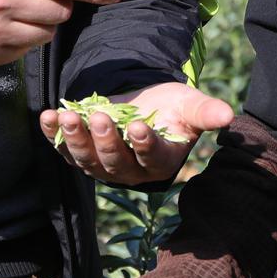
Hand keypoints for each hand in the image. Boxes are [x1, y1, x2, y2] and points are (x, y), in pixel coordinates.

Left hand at [39, 82, 231, 185]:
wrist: (144, 106)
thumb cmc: (171, 109)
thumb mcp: (190, 106)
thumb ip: (206, 113)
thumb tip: (228, 116)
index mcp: (159, 162)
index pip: (151, 158)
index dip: (144, 145)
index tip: (138, 127)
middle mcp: (129, 171)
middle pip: (115, 162)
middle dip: (106, 140)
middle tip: (100, 118)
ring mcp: (102, 164)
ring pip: (87, 159)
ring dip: (75, 138)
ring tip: (67, 116)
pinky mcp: (80, 154)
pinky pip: (64, 149)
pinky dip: (53, 134)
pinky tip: (47, 116)